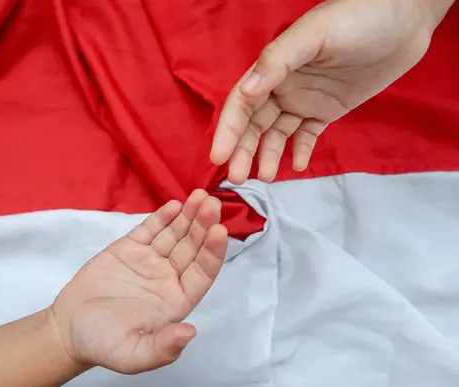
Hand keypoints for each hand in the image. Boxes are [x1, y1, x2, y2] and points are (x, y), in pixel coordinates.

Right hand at [49, 189, 227, 373]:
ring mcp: (149, 261)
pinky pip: (150, 230)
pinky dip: (162, 217)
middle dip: (203, 225)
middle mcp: (168, 279)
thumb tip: (191, 333)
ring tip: (200, 196)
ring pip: (174, 235)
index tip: (219, 231)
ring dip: (187, 216)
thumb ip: (161, 349)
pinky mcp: (129, 249)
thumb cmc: (102, 344)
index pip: (202, 274)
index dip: (212, 253)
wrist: (68, 328)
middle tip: (212, 203)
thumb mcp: (132, 355)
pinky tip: (173, 205)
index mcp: (176, 301)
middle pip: (192, 248)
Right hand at [210, 0, 453, 183]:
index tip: (218, 157)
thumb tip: (245, 93)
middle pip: (254, 124)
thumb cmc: (358, 18)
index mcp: (274, 67)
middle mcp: (283, 86)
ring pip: (277, 133)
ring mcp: (305, 99)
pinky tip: (297, 165)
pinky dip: (299, 150)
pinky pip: (307, 134)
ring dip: (267, 155)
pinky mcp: (327, 109)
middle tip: (237, 178)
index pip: (241, 103)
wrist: (406, 19)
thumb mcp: (314, 35)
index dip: (228, 130)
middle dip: (243, 150)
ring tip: (265, 177)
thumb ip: (277, 62)